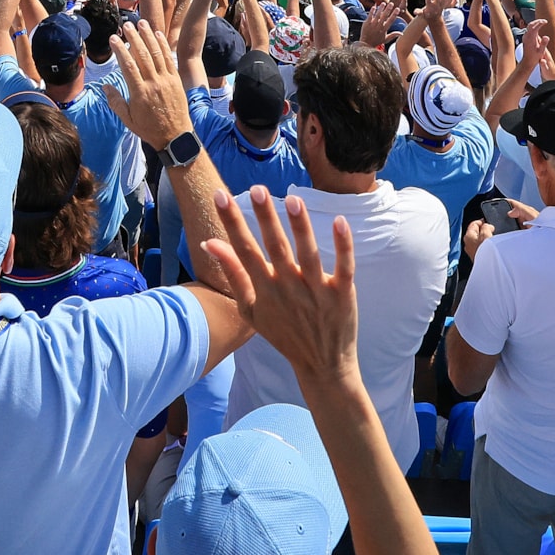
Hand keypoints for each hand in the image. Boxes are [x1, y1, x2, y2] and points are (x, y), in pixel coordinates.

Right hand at [108, 20, 194, 149]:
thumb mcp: (128, 120)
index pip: (128, 66)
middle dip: (134, 38)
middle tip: (126, 25)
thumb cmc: (149, 129)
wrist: (175, 136)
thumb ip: (116, 102)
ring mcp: (167, 80)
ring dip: (149, 36)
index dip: (120, 50)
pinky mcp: (176, 80)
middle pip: (143, 55)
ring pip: (156, 54)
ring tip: (141, 23)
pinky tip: (158, 34)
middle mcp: (154, 84)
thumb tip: (105, 86)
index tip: (114, 39)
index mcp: (140, 93)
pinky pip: (169, 59)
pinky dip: (163, 45)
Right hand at [201, 186, 360, 394]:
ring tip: (293, 200)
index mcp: (265, 289)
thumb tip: (210, 243)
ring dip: (301, 228)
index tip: (221, 196)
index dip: (232, 222)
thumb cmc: (284, 332)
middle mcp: (289, 287)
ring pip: (308, 255)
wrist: (322, 364)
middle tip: (257, 190)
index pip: (245, 250)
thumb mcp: (251, 309)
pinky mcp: (342, 294)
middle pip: (275, 248)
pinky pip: (343, 267)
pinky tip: (340, 221)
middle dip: (265, 218)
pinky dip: (342, 246)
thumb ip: (233, 275)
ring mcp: (317, 291)